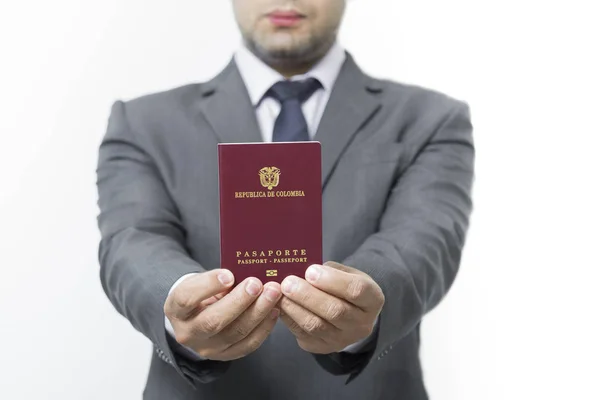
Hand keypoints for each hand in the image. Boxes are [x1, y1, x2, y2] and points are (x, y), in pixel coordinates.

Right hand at [164, 269, 281, 360]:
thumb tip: (247, 272)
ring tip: (273, 294)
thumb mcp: (200, 281)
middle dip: (239, 301)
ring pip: (235, 333)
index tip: (229, 274)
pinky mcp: (224, 356)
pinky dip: (264, 327)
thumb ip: (218, 278)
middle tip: (257, 284)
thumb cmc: (201, 293)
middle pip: (213, 320)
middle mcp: (187, 332)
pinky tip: (274, 311)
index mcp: (176, 309)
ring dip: (258, 312)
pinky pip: (247, 345)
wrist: (196, 317)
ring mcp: (206, 348)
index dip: (208, 286)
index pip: (187, 298)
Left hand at [279, 261, 384, 353]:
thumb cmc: (345, 287)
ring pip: (317, 326)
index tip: (310, 271)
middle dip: (308, 295)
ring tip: (282, 294)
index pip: (356, 290)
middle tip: (288, 282)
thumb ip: (330, 270)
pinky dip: (289, 319)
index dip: (332, 280)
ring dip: (295, 308)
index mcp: (373, 300)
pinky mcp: (324, 348)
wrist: (349, 313)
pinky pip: (304, 335)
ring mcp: (343, 339)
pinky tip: (281, 306)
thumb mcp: (347, 273)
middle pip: (335, 311)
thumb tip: (304, 271)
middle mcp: (362, 324)